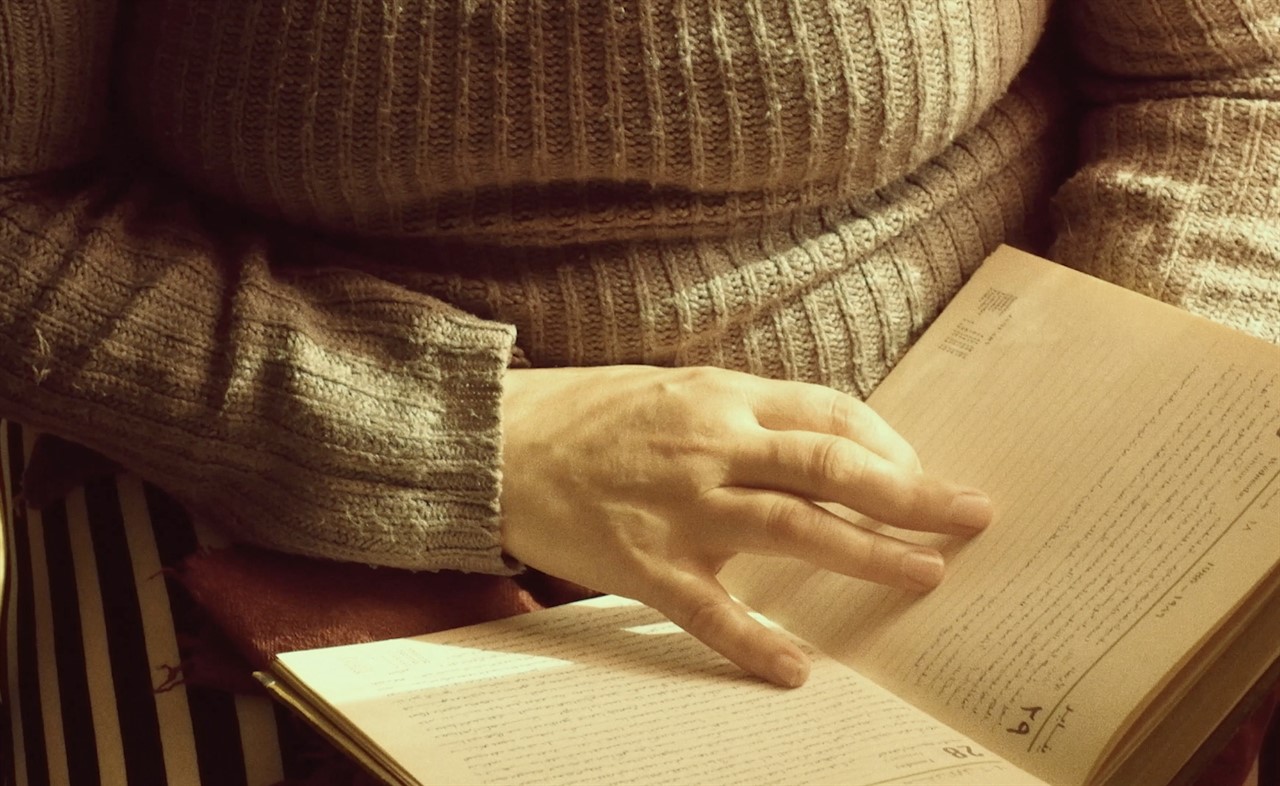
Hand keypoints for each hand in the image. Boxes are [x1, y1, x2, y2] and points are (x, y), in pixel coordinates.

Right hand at [499, 366, 990, 687]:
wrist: (497, 442)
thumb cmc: (589, 413)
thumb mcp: (675, 389)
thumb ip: (743, 412)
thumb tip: (817, 441)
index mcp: (721, 397)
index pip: (831, 413)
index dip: (889, 443)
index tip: (919, 473)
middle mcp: (710, 446)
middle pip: (831, 465)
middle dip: (911, 492)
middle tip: (971, 515)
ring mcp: (678, 506)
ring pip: (790, 527)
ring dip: (866, 553)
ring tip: (926, 576)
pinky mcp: (641, 563)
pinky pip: (708, 610)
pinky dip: (754, 643)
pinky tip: (796, 671)